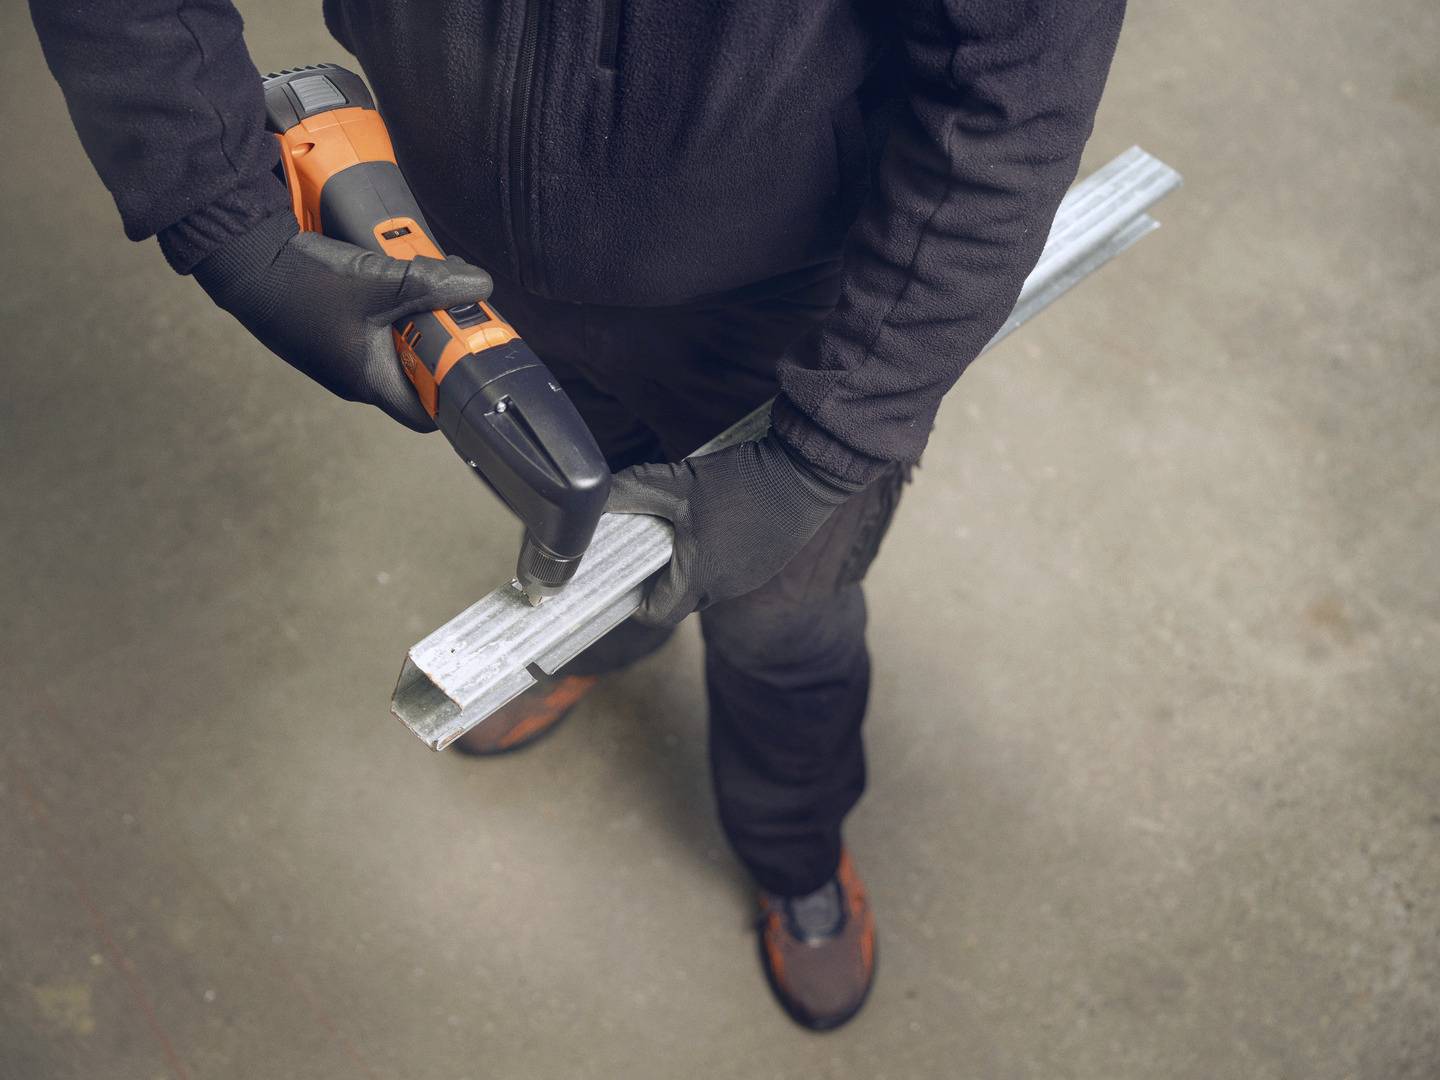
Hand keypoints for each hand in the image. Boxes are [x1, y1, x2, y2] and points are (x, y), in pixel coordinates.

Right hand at [191, 212, 493, 430]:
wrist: (242, 258)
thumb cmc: (299, 284)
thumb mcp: (378, 283)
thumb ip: (433, 284)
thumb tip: (479, 286)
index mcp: (369, 382)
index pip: (426, 414)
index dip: (453, 395)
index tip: (474, 363)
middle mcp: (356, 377)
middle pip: (417, 372)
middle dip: (441, 342)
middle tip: (458, 311)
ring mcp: (343, 354)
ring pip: (397, 344)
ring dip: (418, 316)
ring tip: (432, 283)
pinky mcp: (333, 331)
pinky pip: (376, 327)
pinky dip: (394, 305)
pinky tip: (400, 276)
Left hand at [606, 434, 861, 626]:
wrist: (807, 471)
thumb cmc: (742, 480)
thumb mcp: (677, 481)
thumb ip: (631, 491)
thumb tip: (593, 499)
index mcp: (700, 575)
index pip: (659, 615)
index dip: (638, 605)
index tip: (626, 584)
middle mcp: (726, 586)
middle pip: (682, 600)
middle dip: (661, 582)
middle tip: (646, 553)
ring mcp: (750, 577)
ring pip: (708, 585)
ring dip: (690, 567)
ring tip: (680, 532)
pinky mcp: (767, 563)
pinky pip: (732, 570)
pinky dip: (716, 556)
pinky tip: (715, 523)